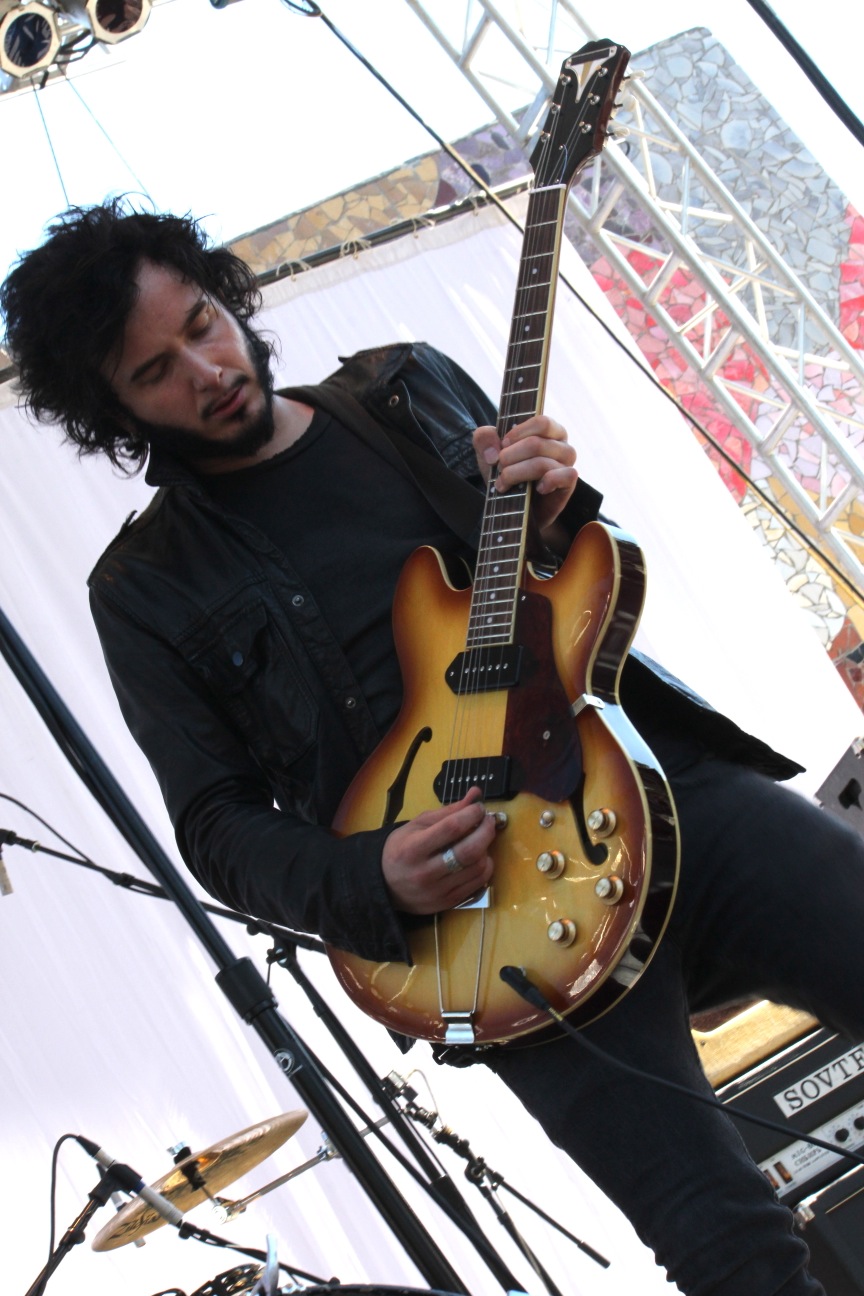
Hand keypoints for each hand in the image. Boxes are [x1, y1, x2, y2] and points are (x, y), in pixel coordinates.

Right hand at [382, 787, 495, 913]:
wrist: (385, 885)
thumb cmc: (401, 850)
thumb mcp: (416, 826)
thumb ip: (447, 812)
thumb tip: (474, 795)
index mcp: (413, 849)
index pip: (451, 828)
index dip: (471, 814)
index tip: (478, 808)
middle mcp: (425, 872)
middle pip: (469, 850)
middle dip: (486, 831)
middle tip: (488, 821)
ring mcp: (438, 890)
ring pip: (477, 867)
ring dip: (486, 849)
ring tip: (480, 840)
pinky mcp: (448, 902)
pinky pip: (478, 883)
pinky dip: (485, 866)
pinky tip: (479, 858)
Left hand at [473, 414, 577, 533]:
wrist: (513, 506)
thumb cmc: (507, 472)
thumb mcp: (488, 453)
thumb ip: (484, 439)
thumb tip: (494, 451)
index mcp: (548, 430)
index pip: (541, 422)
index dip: (518, 433)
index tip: (502, 445)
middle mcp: (561, 444)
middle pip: (536, 444)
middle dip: (509, 458)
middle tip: (498, 469)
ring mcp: (567, 463)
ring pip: (542, 463)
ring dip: (516, 474)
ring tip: (503, 484)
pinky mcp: (569, 483)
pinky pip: (565, 476)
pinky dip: (547, 482)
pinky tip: (536, 489)